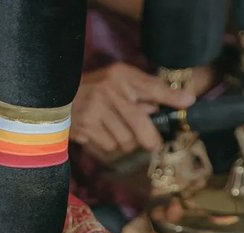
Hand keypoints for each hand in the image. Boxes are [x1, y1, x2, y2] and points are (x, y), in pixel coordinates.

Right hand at [72, 63, 194, 159]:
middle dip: (149, 139)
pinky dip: (108, 144)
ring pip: (125, 141)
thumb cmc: (96, 90)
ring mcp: (94, 109)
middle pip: (141, 126)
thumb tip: (182, 101)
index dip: (171, 97)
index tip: (188, 102)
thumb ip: (148, 91)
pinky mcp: (84, 126)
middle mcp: (108, 90)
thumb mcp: (120, 82)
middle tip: (151, 143)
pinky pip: (109, 146)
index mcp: (120, 75)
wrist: (55, 97)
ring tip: (115, 130)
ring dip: (124, 141)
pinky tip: (99, 133)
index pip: (151, 87)